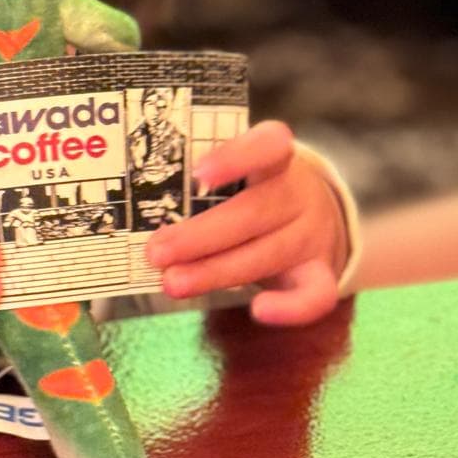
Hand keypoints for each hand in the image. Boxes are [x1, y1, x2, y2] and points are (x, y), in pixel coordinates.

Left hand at [145, 121, 345, 326]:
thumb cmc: (256, 190)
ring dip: (216, 272)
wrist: (314, 214)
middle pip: (254, 212)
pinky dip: (291, 307)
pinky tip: (259, 310)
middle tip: (156, 252)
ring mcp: (312, 233)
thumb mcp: (238, 173)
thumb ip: (200, 184)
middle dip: (200, 236)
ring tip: (173, 283)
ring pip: (268, 254)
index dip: (235, 158)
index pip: (266, 146)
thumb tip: (136, 207)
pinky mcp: (321, 272)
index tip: (198, 173)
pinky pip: (317, 294)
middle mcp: (298, 192)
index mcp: (277, 157)